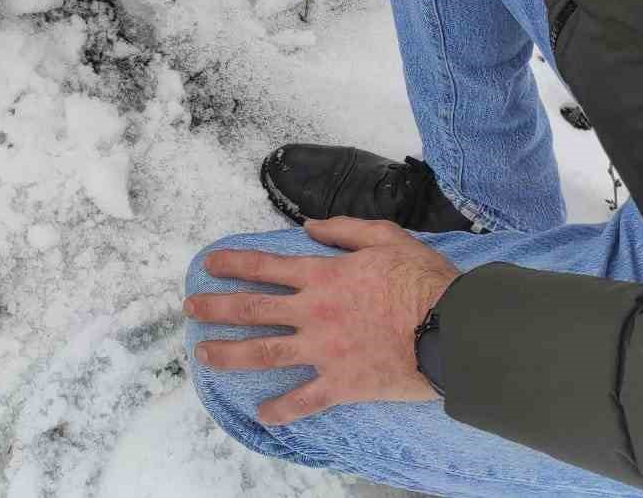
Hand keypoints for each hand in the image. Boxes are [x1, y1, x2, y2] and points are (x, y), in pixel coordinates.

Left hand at [184, 218, 459, 423]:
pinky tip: (262, 415)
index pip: (265, 267)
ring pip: (264, 352)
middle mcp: (313, 312)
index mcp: (323, 275)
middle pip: (252, 309)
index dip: (233, 264)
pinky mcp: (341, 384)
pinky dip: (282, 409)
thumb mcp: (386, 237)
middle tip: (190, 309)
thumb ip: (344, 229)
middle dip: (215, 308)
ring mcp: (323, 350)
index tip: (208, 265)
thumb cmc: (424, 281)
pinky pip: (304, 400)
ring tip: (203, 356)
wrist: (452, 329)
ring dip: (229, 354)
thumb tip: (309, 227)